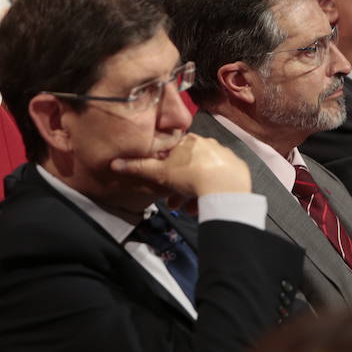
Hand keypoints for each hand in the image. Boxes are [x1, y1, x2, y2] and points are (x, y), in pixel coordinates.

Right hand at [110, 134, 251, 197]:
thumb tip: (114, 163)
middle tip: (175, 203)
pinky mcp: (238, 168)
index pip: (175, 152)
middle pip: (190, 165)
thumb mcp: (160, 173)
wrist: (223, 187)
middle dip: (180, 186)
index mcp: (190, 141)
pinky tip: (208, 204)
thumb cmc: (189, 176)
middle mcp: (209, 143)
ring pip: (206, 174)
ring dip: (196, 192)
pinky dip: (214, 191)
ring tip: (191, 209)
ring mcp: (225, 155)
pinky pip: (222, 179)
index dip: (167, 169)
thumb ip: (138, 168)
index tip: (164, 184)